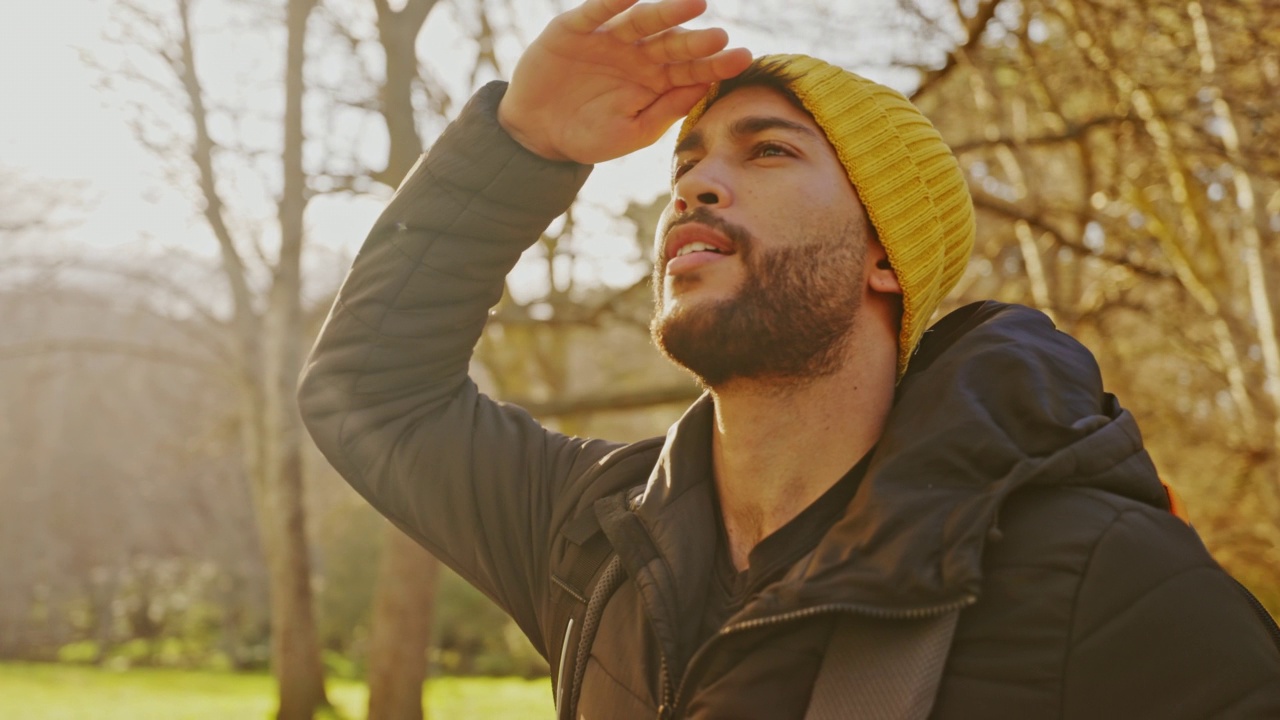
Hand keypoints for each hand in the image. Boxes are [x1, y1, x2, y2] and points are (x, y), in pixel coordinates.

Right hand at [498, 0, 750, 163]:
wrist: (538, 134)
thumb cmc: (589, 137)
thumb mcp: (631, 132)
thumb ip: (665, 111)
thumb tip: (704, 88)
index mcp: (657, 80)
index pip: (693, 70)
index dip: (716, 64)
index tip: (742, 59)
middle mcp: (638, 54)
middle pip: (673, 44)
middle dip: (696, 41)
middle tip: (720, 37)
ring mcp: (609, 39)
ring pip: (642, 22)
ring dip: (667, 12)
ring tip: (695, 3)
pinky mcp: (576, 28)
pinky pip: (597, 11)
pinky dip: (612, 1)